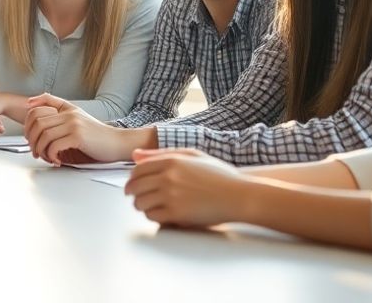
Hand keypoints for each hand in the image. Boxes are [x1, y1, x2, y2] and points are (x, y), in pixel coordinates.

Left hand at [24, 93, 150, 164]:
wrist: (117, 143)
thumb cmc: (98, 136)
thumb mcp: (79, 119)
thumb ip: (62, 115)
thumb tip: (40, 115)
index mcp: (67, 108)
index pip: (37, 109)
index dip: (27, 123)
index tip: (27, 135)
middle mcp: (69, 114)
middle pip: (37, 122)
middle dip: (31, 140)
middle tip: (34, 151)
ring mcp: (73, 124)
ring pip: (44, 135)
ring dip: (40, 149)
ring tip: (45, 157)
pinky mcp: (78, 136)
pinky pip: (54, 146)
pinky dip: (51, 155)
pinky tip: (57, 160)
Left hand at [125, 148, 248, 227]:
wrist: (238, 195)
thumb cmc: (218, 175)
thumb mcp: (192, 155)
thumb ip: (161, 154)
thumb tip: (135, 155)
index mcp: (171, 161)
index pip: (138, 169)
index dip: (132, 178)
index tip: (133, 184)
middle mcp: (168, 177)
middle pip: (136, 187)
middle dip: (133, 193)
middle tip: (137, 198)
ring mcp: (172, 196)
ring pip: (141, 203)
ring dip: (142, 206)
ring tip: (149, 206)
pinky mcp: (177, 214)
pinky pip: (152, 216)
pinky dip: (152, 216)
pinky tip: (160, 214)